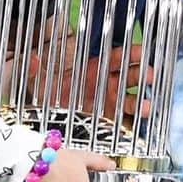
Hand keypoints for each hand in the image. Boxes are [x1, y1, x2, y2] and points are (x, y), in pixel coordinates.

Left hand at [22, 37, 153, 121]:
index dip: (130, 53)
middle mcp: (102, 84)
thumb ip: (34, 66)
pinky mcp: (102, 122)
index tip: (142, 52)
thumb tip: (33, 59)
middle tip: (149, 76)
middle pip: (127, 78)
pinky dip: (131, 127)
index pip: (116, 57)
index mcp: (92, 67)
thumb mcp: (35, 74)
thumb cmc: (39, 84)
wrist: (34, 105)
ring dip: (140, 104)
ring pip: (127, 101)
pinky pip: (120, 124)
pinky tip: (138, 129)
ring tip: (148, 107)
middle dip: (140, 76)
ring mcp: (104, 103)